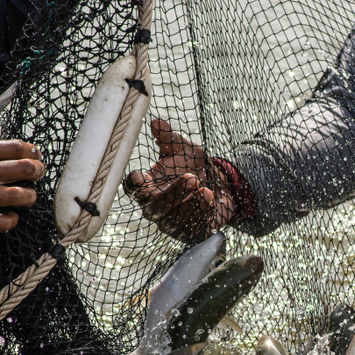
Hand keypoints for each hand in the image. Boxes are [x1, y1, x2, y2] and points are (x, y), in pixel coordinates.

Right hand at [0, 140, 44, 231]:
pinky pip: (5, 221)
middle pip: (26, 168)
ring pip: (21, 196)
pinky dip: (12, 219)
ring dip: (30, 196)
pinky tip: (10, 216)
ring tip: (27, 196)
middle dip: (37, 171)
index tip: (35, 155)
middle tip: (36, 175)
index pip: (16, 147)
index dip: (33, 152)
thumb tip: (6, 151)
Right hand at [123, 118, 233, 240]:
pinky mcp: (188, 232)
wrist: (221, 187)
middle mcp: (155, 207)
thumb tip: (157, 122)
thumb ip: (169, 138)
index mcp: (148, 187)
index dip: (132, 185)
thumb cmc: (194, 168)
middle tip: (190, 177)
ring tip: (202, 186)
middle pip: (154, 206)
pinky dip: (200, 211)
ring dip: (187, 201)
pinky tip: (208, 197)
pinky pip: (191, 226)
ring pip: (173, 217)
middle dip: (171, 192)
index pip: (133, 189)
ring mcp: (171, 222)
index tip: (138, 176)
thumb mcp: (184, 149)